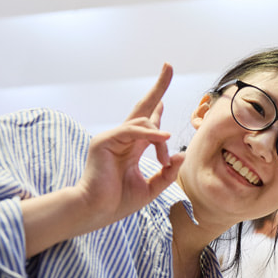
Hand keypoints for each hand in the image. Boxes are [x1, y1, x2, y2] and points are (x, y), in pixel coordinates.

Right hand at [76, 63, 183, 226]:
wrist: (96, 211)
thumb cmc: (118, 202)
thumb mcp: (151, 187)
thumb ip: (167, 172)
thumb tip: (181, 154)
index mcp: (132, 147)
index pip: (147, 120)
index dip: (157, 104)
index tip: (165, 91)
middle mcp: (122, 138)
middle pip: (143, 106)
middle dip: (158, 87)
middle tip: (168, 65)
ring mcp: (111, 137)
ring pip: (143, 123)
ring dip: (160, 141)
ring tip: (163, 162)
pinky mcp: (104, 141)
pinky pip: (131, 130)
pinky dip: (150, 134)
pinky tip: (163, 137)